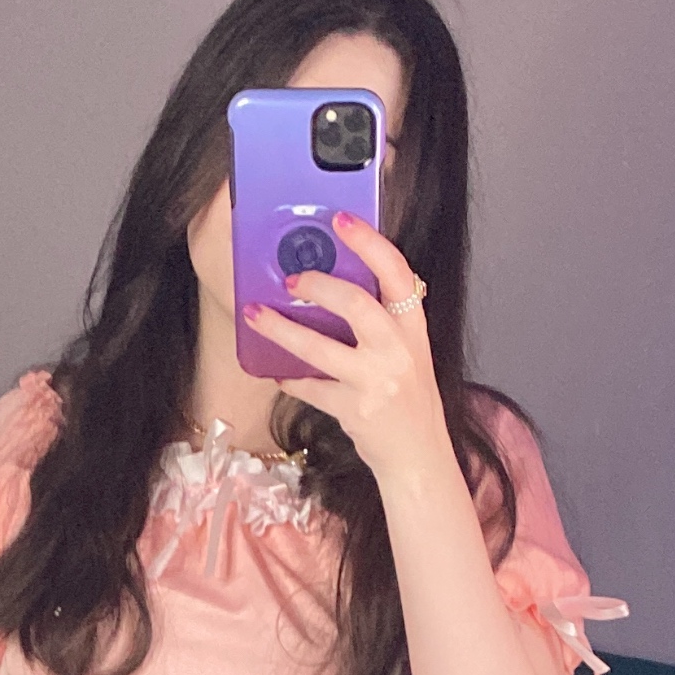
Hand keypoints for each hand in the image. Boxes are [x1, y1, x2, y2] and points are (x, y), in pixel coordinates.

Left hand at [243, 220, 447, 486]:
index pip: (396, 272)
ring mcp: (376, 381)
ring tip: (255, 314)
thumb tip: (335, 285)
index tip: (341, 218)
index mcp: (413, 326)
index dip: (368, 242)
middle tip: (290, 279)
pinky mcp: (355, 411)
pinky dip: (292, 379)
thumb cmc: (408, 399)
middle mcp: (398, 350)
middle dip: (318, 285)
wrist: (419, 456)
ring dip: (282, 329)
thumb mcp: (407, 351)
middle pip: (355, 304)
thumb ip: (383, 320)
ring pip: (320, 348)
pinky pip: (312, 388)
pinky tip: (278, 372)